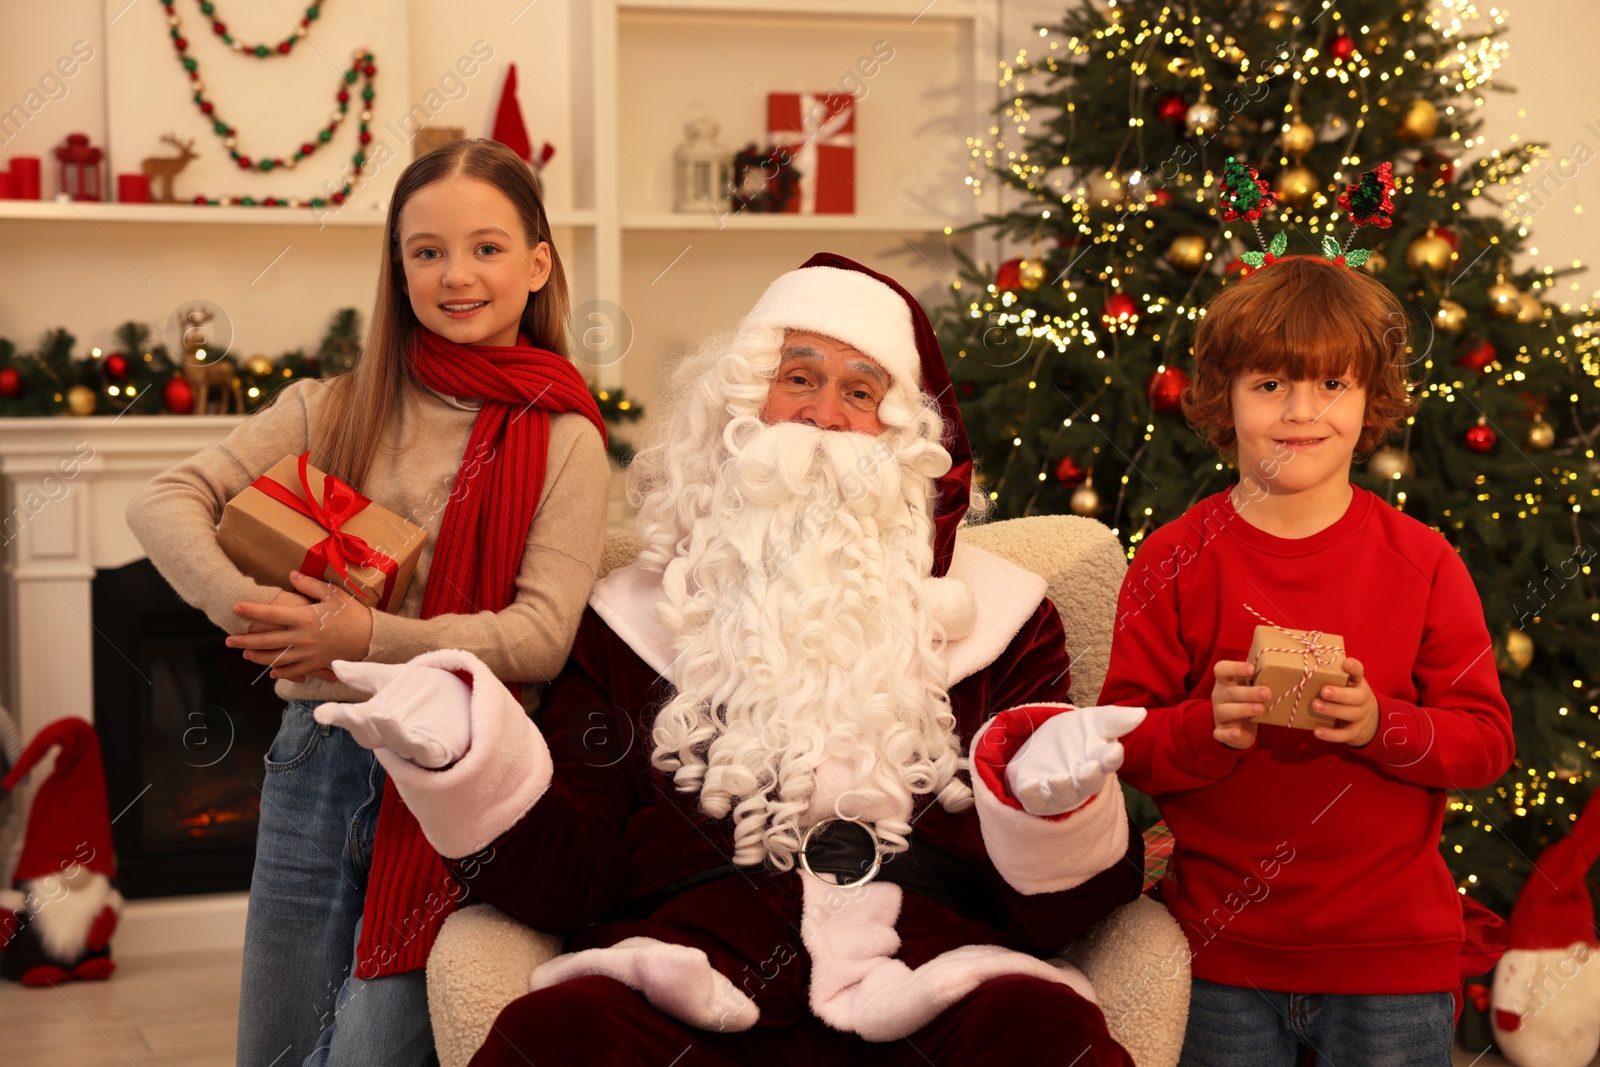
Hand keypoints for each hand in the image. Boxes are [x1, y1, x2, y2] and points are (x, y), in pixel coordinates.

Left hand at [227, 570, 372, 682]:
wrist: (371, 639)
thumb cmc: (353, 614)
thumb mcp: (334, 594)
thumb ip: (310, 585)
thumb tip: (290, 576)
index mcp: (304, 618)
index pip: (271, 614)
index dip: (251, 611)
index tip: (235, 608)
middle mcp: (301, 638)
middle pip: (266, 640)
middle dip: (244, 640)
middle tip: (228, 640)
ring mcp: (307, 654)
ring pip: (275, 658)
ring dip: (257, 657)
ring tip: (245, 654)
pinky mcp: (314, 665)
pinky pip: (293, 672)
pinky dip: (281, 673)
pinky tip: (273, 672)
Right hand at [313, 660, 472, 768]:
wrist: (464, 703)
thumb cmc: (423, 695)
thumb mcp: (396, 679)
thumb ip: (366, 675)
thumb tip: (335, 664)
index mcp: (379, 720)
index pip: (355, 720)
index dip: (338, 717)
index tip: (320, 712)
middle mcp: (394, 736)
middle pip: (373, 736)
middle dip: (361, 724)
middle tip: (349, 712)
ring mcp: (416, 746)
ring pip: (399, 745)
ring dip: (388, 733)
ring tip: (378, 714)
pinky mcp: (440, 752)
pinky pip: (428, 753)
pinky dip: (420, 746)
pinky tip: (415, 738)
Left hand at [1005, 705, 1146, 815]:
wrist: (1044, 744)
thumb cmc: (1076, 734)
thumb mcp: (1094, 720)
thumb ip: (1115, 719)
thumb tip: (1141, 713)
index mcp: (1099, 761)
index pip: (1109, 761)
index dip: (1112, 757)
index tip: (1115, 750)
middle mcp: (1081, 780)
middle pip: (1089, 784)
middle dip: (1089, 777)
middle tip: (1089, 769)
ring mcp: (1059, 790)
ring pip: (1063, 796)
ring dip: (1062, 788)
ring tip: (1059, 778)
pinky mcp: (1036, 795)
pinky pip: (1035, 801)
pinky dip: (1032, 795)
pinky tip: (1030, 785)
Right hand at [1212, 660, 1267, 749]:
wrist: (1239, 724)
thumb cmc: (1248, 698)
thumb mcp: (1251, 685)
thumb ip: (1261, 673)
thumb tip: (1284, 658)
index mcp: (1226, 681)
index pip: (1222, 669)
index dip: (1235, 668)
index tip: (1252, 669)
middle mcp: (1220, 695)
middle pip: (1229, 692)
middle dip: (1248, 692)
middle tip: (1266, 693)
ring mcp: (1219, 713)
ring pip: (1225, 711)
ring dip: (1242, 709)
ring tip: (1260, 709)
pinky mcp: (1220, 730)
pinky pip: (1219, 733)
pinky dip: (1227, 734)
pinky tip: (1237, 733)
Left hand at [1312, 657, 1379, 746]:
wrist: (1366, 718)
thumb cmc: (1344, 694)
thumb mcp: (1341, 683)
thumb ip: (1326, 675)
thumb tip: (1296, 662)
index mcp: (1357, 682)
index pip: (1359, 672)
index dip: (1354, 667)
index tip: (1346, 663)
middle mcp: (1363, 698)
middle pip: (1357, 696)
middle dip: (1340, 694)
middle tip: (1324, 691)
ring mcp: (1361, 715)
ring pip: (1352, 714)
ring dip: (1333, 711)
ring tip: (1315, 706)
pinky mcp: (1356, 731)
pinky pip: (1345, 734)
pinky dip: (1332, 734)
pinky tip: (1317, 731)